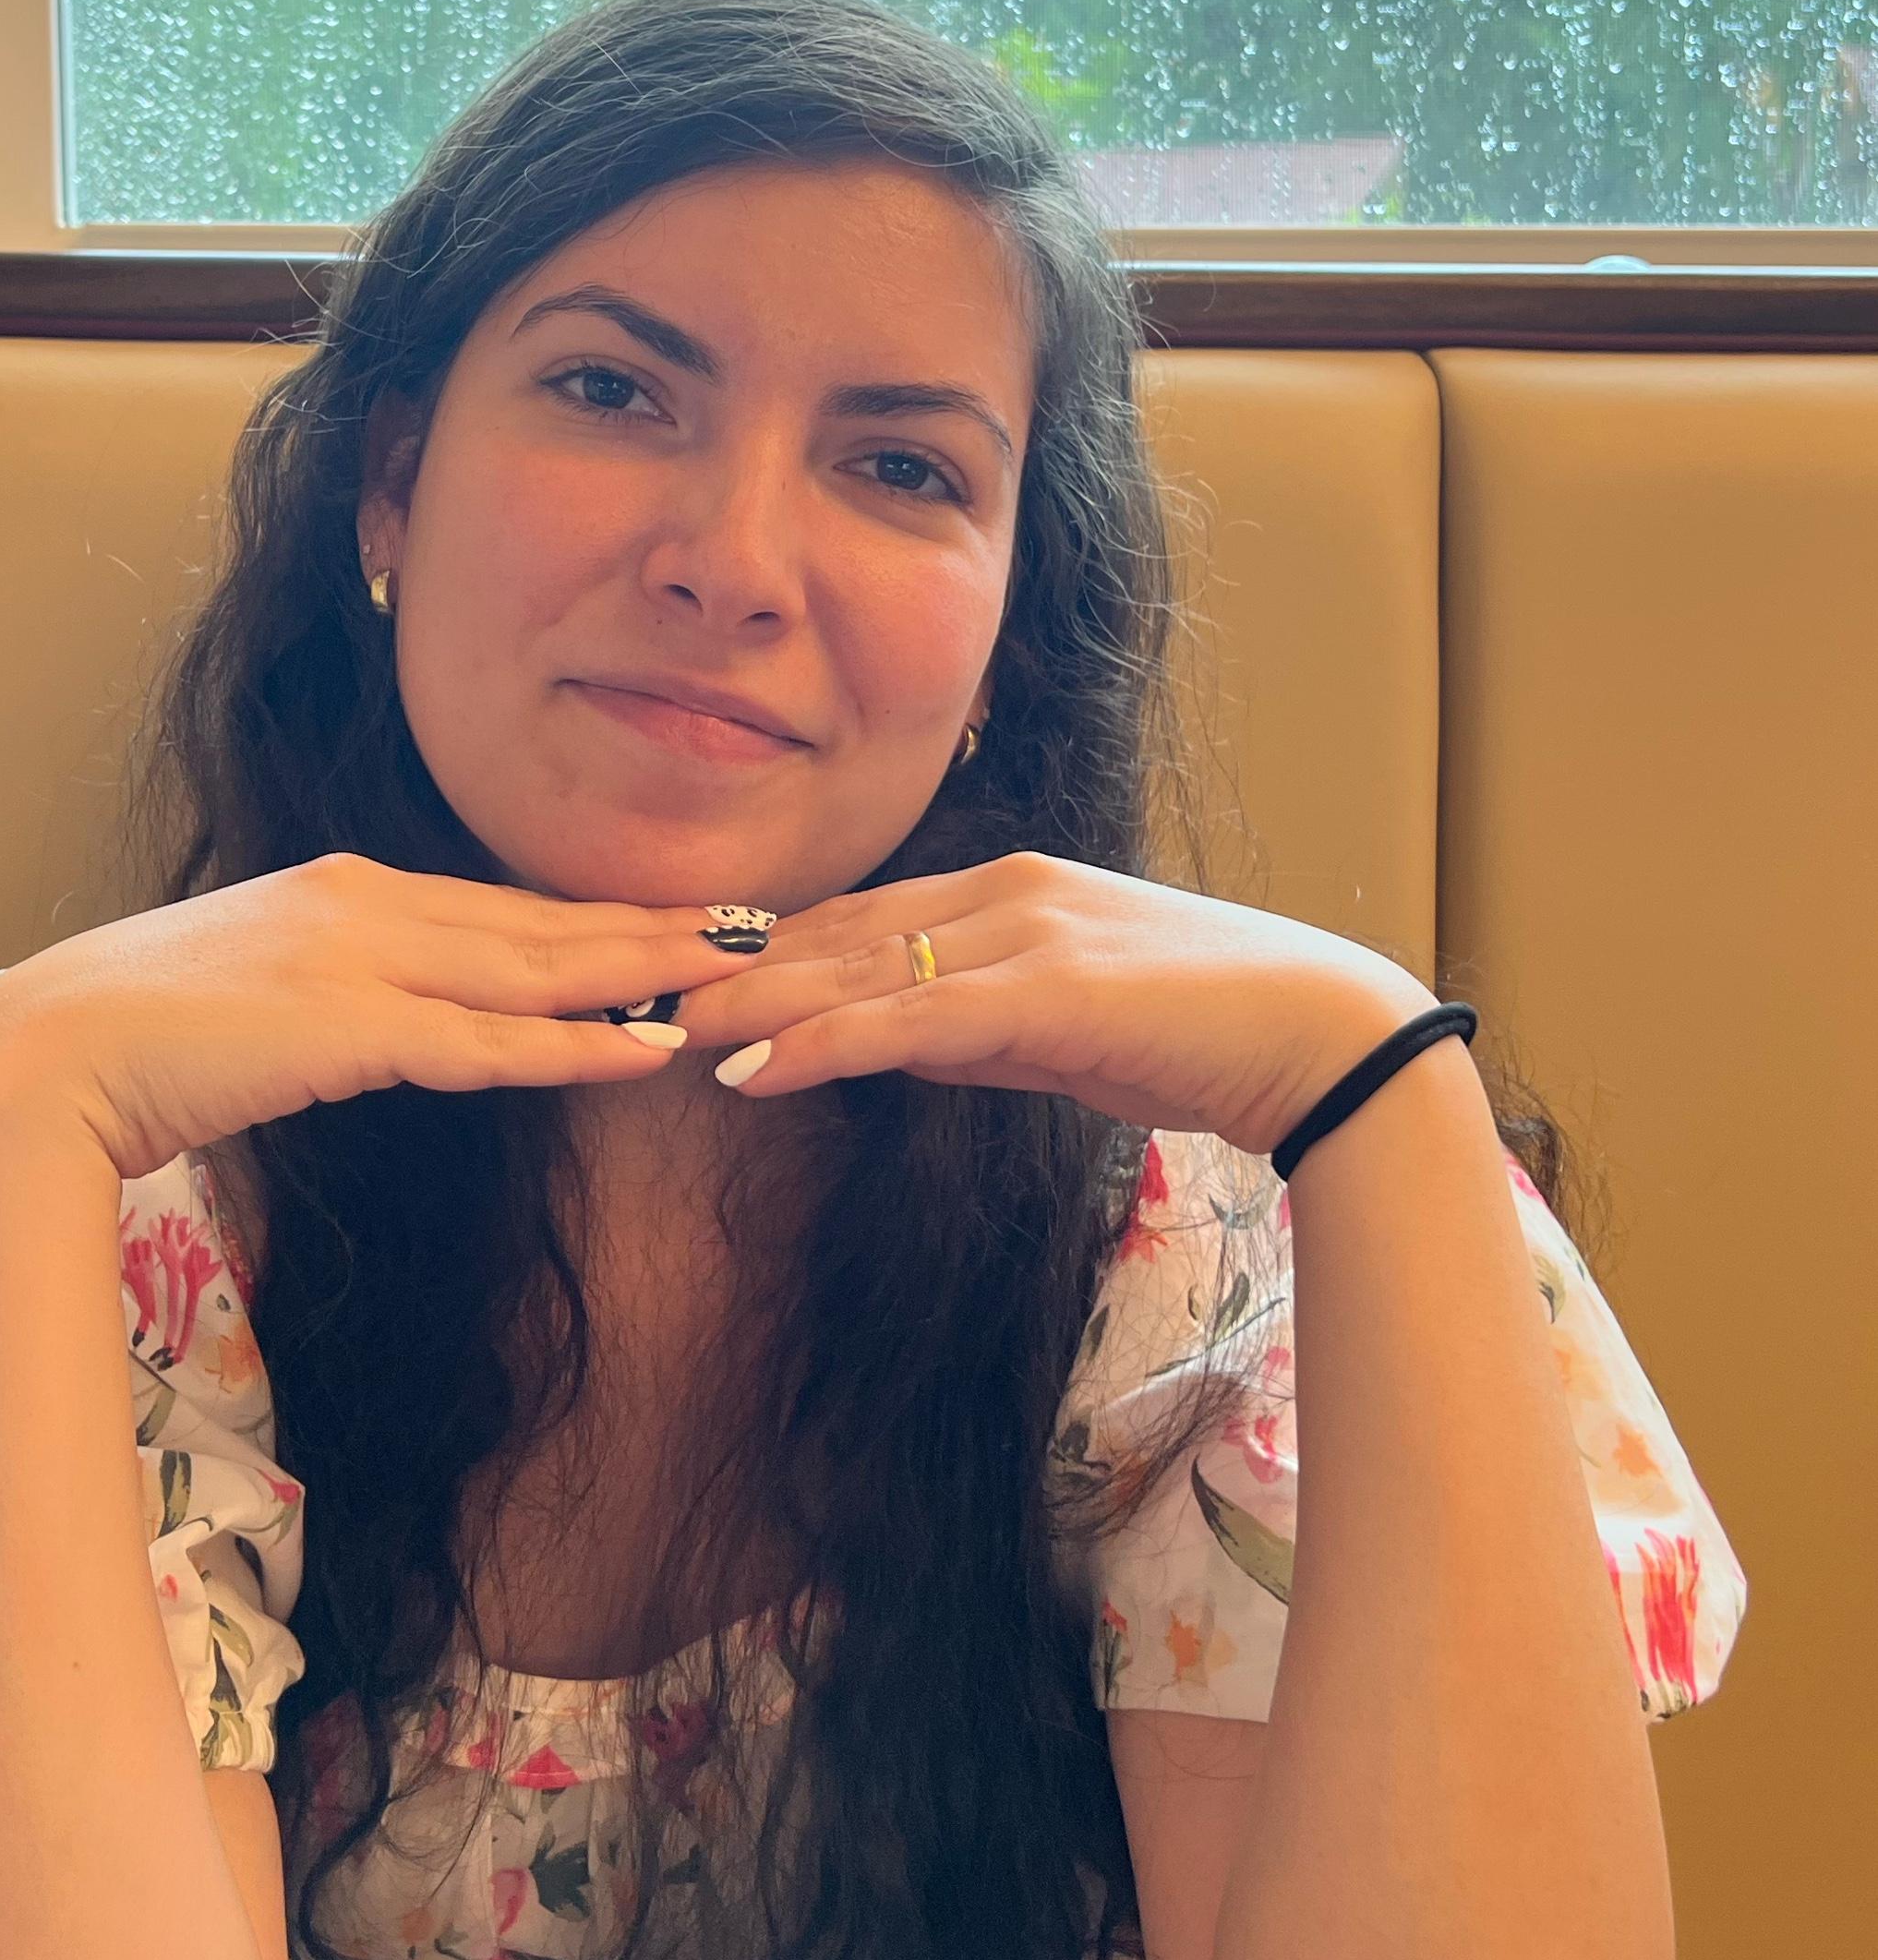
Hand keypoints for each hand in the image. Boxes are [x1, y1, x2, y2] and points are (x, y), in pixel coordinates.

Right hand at [0, 853, 771, 1178]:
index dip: (594, 916)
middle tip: (752, 926)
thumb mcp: (253, 997)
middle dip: (652, 927)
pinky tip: (647, 1049)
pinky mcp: (348, 1027)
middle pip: (540, 922)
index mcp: (344, 895)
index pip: (499, 907)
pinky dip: (575, 1046)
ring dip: (643, 971)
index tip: (672, 919)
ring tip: (737, 970)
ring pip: (535, 968)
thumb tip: (386, 1024)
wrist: (38, 1056)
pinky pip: (489, 1044)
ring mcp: (360, 961)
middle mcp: (366, 908)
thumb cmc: (130, 1037)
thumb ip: (333, 998)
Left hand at [665, 851, 1438, 1158]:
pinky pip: (904, 1015)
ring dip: (751, 1001)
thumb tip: (896, 1040)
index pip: (861, 915)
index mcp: (1009, 890)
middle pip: (837, 929)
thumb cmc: (1198, 1034)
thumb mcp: (1062, 1027)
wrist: (1316, 1034)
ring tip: (665, 1030)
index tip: (695, 973)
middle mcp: (1003, 892)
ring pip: (855, 964)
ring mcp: (1022, 931)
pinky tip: (754, 1069)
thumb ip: (978, 1023)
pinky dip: (819, 1041)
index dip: (771, 947)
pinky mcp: (1042, 988)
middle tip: (642, 993)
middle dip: (736, 966)